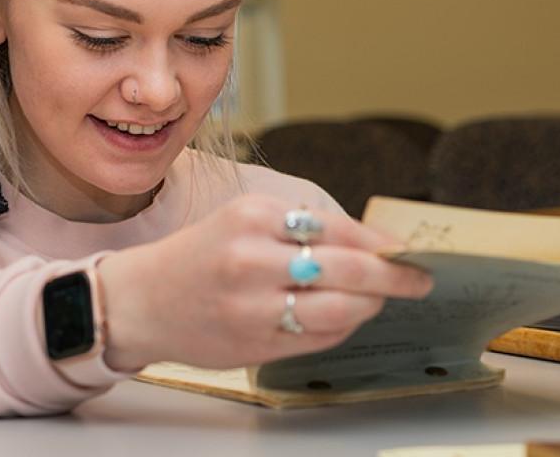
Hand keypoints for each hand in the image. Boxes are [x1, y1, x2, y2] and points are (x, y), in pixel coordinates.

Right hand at [97, 194, 432, 370]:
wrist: (141, 300)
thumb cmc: (199, 257)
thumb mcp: (242, 221)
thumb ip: (298, 228)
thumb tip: (371, 244)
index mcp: (252, 217)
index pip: (337, 229)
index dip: (380, 244)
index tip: (405, 251)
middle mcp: (252, 259)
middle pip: (347, 269)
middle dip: (393, 277)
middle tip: (418, 280)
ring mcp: (252, 306)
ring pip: (338, 310)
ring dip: (369, 306)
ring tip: (378, 301)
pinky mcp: (253, 342)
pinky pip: (316, 338)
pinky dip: (340, 329)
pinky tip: (343, 319)